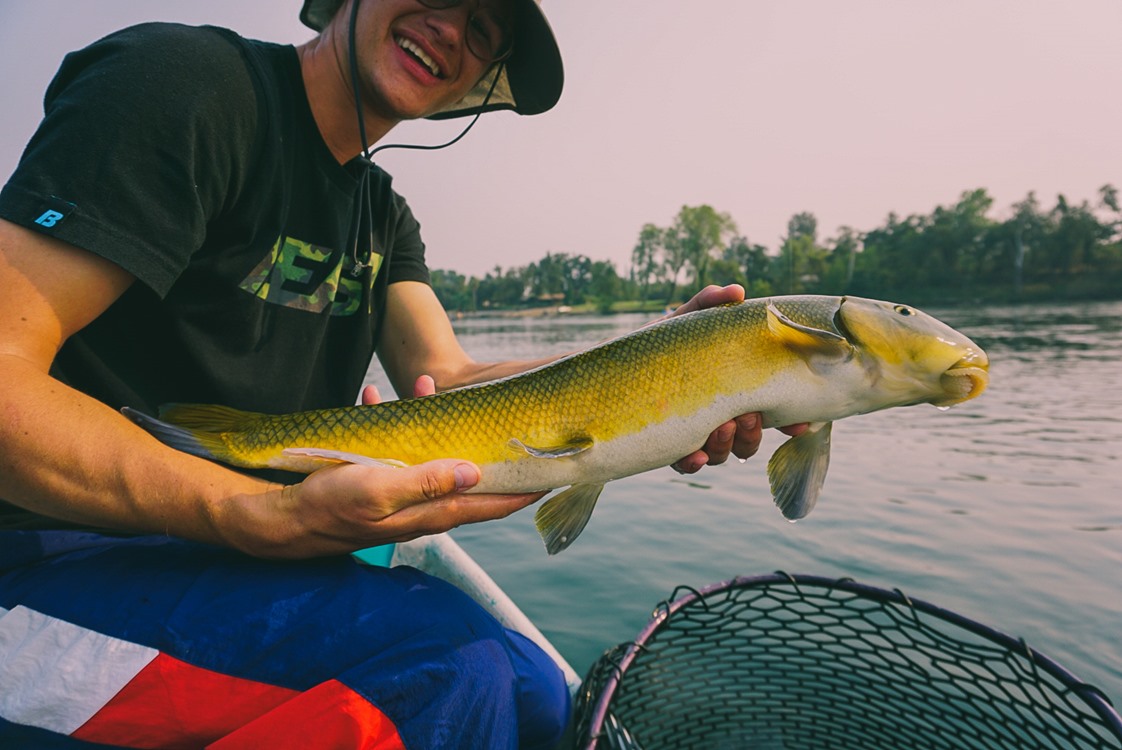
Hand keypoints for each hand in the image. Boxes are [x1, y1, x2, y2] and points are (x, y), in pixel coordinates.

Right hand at [215, 374, 539, 558]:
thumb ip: (427, 482)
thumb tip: (476, 472)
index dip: (526, 489)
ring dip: (435, 421)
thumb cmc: (329, 506)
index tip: (556, 471)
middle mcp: (424, 504)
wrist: (279, 518)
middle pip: (470, 474)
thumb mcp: (378, 491)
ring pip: (433, 454)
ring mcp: (402, 492)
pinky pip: (398, 448)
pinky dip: (394, 422)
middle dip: (486, 443)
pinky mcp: (379, 480)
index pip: (493, 503)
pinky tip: (379, 400)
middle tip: (503, 414)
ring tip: (426, 385)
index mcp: (432, 511)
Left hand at [664, 284, 807, 473]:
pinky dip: (693, 462)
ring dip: (727, 445)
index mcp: (733, 389)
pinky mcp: (667, 446)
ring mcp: (695, 434)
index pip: (771, 409)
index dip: (790, 420)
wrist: (611, 366)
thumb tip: (737, 291)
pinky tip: (694, 453)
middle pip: (750, 438)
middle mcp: (719, 415)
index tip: (800, 423)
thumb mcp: (685, 320)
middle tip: (746, 415)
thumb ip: (710, 302)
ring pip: (725, 454)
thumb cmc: (659, 342)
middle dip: (753, 431)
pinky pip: (687, 464)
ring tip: (720, 427)